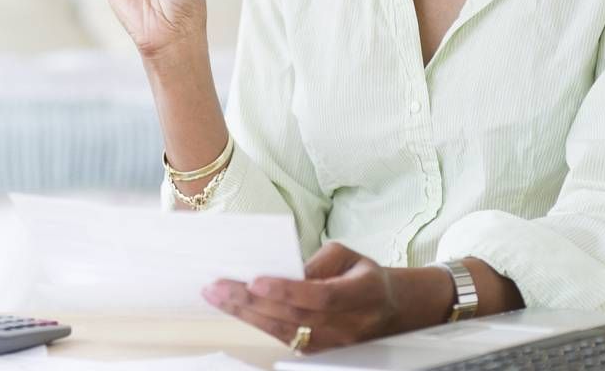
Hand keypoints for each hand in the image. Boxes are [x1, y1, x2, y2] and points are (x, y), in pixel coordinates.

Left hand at [202, 242, 454, 351]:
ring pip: (282, 331)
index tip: (256, 281)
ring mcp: (332, 343)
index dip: (287, 291)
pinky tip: (233, 308)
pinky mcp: (317, 350)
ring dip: (244, 313)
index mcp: (361, 295)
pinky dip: (255, 322)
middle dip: (250, 302)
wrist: (388, 308)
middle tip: (217, 286)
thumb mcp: (348, 255)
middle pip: (293, 317)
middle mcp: (347, 326)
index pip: (320, 297)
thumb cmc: (363, 275)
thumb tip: (283, 269)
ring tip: (216, 296)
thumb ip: (318, 261)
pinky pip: (281, 337)